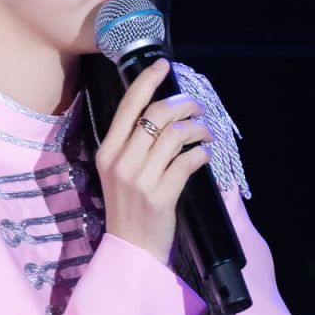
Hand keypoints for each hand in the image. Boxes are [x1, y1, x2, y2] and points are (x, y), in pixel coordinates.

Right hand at [93, 58, 212, 263]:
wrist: (130, 249)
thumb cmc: (129, 207)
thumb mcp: (120, 172)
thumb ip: (134, 145)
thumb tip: (162, 115)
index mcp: (108, 151)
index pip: (129, 106)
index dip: (148, 81)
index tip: (163, 64)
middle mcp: (121, 161)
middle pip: (157, 115)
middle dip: (183, 104)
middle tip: (198, 107)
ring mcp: (140, 178)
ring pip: (175, 135)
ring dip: (197, 128)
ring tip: (206, 131)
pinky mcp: (161, 195)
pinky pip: (187, 161)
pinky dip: (201, 153)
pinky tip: (204, 155)